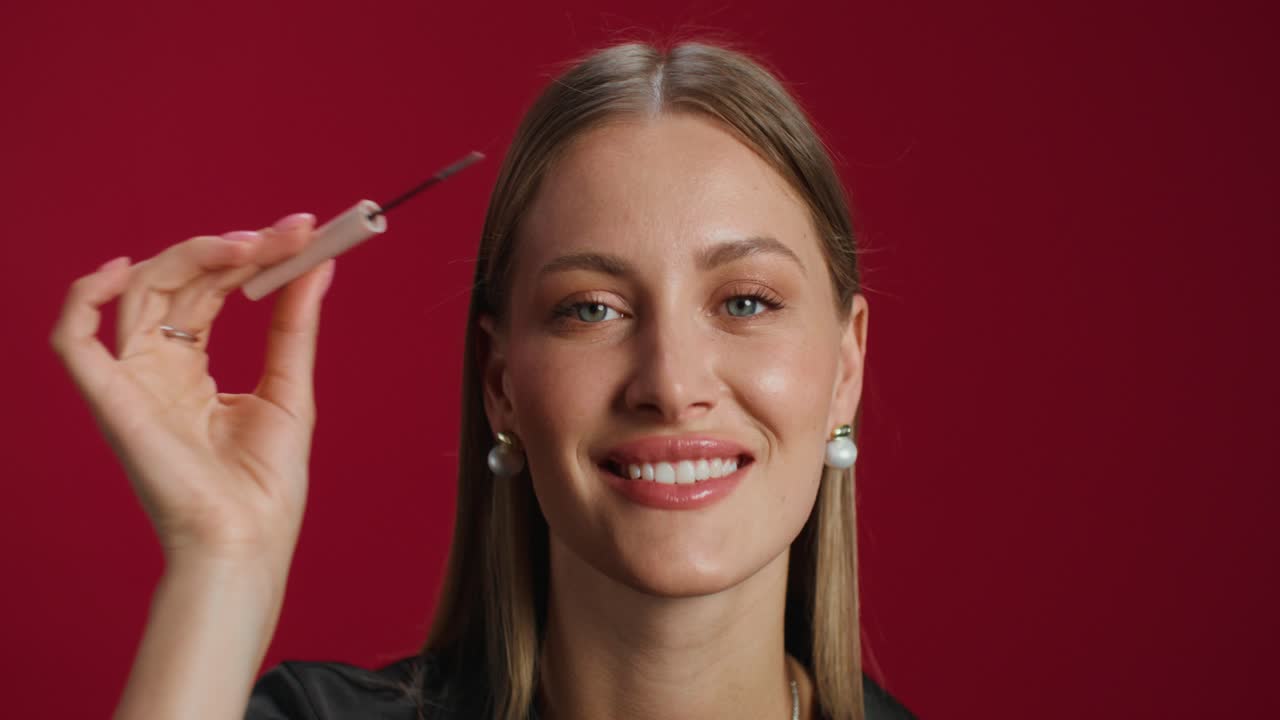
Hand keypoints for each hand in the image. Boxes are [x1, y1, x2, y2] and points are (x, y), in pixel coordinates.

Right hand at [50, 213, 335, 568]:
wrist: (246, 543)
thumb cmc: (264, 485)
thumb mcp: (288, 389)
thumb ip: (295, 326)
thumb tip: (318, 265)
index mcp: (192, 371)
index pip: (210, 291)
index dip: (249, 256)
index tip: (300, 230)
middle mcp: (155, 369)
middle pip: (177, 283)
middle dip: (230, 249)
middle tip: (286, 233)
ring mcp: (130, 382)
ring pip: (139, 293)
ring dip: (191, 256)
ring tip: (248, 245)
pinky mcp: (110, 402)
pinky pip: (73, 342)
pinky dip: (84, 298)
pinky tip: (122, 268)